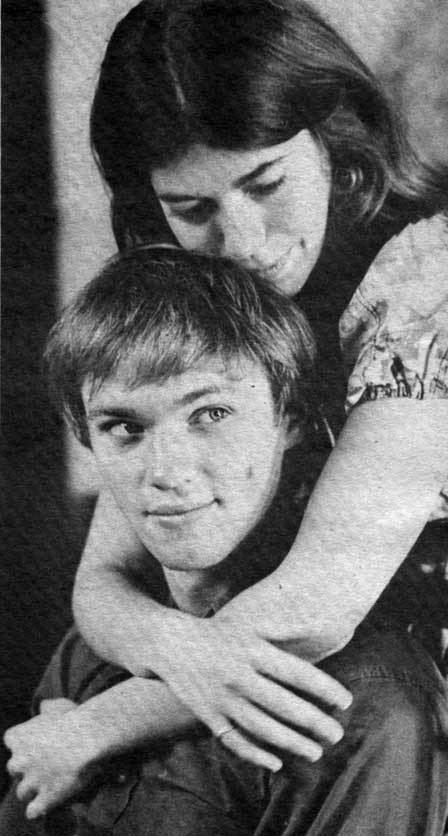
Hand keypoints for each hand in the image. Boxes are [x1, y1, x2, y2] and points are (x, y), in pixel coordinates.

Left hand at [4, 699, 96, 819]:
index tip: (38, 742)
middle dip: (27, 768)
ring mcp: (31, 782)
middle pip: (14, 768)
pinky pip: (33, 812)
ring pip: (22, 792)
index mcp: (18, 737)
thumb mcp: (58, 705)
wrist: (89, 736)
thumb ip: (46, 707)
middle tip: (45, 764)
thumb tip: (43, 707)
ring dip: (34, 789)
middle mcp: (18, 761)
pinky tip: (49, 803)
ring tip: (51, 784)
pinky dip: (39, 809)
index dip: (24, 743)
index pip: (12, 741)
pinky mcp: (44, 799)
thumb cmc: (75, 717)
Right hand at [154, 612, 351, 771]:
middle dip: (315, 723)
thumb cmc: (220, 633)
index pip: (297, 672)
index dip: (325, 689)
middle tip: (338, 735)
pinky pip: (235, 740)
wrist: (171, 643)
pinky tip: (277, 763)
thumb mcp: (250, 626)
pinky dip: (256, 755)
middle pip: (284, 705)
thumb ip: (282, 631)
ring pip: (263, 727)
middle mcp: (239, 674)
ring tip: (316, 752)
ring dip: (292, 743)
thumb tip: (320, 626)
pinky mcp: (209, 715)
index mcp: (253, 650)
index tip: (346, 702)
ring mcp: (222, 698)